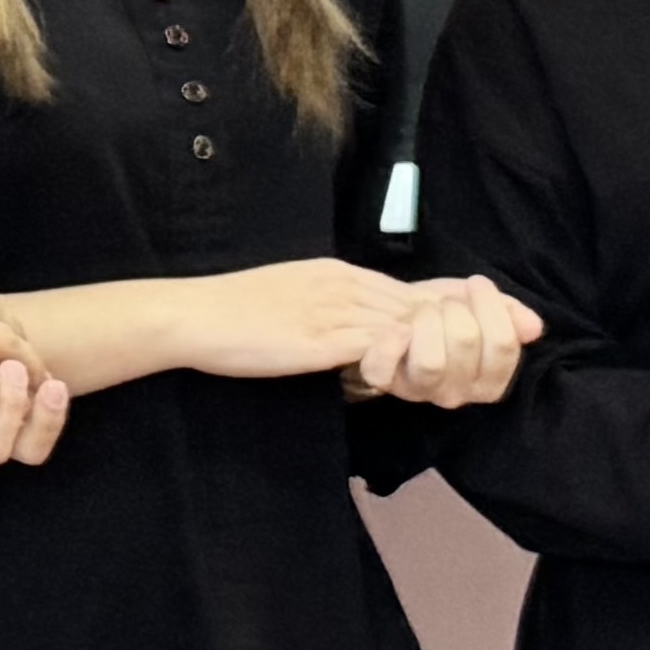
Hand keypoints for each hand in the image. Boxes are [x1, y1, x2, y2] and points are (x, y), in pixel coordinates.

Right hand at [167, 258, 419, 381]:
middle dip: (435, 331)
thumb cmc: (235, 305)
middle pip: (410, 307)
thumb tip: (355, 315)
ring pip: (400, 328)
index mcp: (334, 271)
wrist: (196, 315)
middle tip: (452, 359)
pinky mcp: (320, 344)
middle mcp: (340, 287)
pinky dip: (394, 363)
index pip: (401, 289)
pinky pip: (375, 351)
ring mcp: (332, 314)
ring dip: (421, 350)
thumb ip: (328, 297)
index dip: (427, 313)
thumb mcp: (292, 286)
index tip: (441, 336)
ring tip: (438, 374)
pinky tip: (402, 379)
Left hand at [353, 275, 541, 409]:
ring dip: (426, 321)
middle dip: (454, 308)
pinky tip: (398, 325)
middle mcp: (458, 393)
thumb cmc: (445, 315)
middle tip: (444, 303)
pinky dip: (391, 342)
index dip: (492, 307)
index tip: (478, 285)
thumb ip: (511, 315)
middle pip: (466, 342)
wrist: (394, 312)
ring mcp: (418, 390)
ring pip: (430, 361)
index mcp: (490, 381)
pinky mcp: (382, 381)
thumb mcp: (481, 307)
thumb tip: (533, 327)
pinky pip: (383, 369)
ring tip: (422, 312)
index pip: (503, 345)